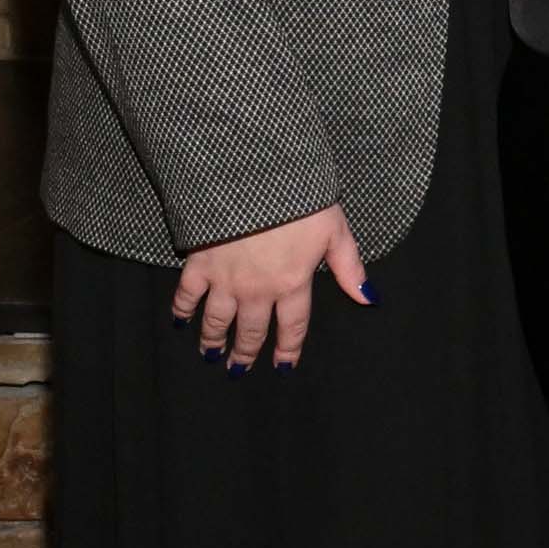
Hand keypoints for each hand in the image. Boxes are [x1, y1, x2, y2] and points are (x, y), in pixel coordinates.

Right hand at [172, 205, 365, 369]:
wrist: (254, 178)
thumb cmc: (301, 200)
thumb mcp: (335, 231)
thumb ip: (349, 268)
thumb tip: (368, 299)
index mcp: (293, 283)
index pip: (292, 326)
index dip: (288, 349)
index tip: (282, 366)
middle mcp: (257, 290)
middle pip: (251, 331)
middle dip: (246, 353)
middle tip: (239, 369)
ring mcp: (225, 279)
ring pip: (217, 321)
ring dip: (213, 341)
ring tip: (211, 355)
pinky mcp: (199, 264)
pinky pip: (187, 295)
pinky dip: (182, 310)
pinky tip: (180, 322)